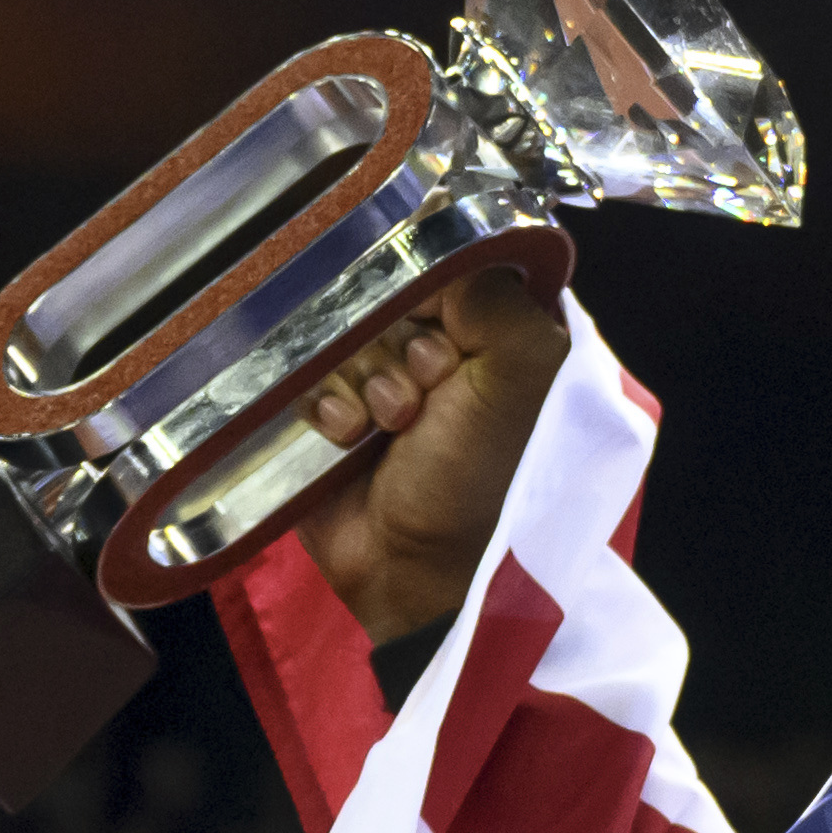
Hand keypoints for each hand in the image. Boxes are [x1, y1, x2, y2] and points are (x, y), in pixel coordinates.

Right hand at [282, 268, 572, 646]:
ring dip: (365, 379)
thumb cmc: (480, 477)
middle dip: (402, 347)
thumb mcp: (521, 377)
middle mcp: (449, 352)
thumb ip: (497, 299)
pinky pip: (311, 372)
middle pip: (392, 297)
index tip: (447, 337)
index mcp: (504, 338)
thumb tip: (444, 260)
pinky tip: (345, 436)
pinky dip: (327, 402)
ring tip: (387, 427)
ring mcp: (388, 382)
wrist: (415, 572)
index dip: (441, 295)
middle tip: (421, 400)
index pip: (455, 267)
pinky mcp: (335, 413)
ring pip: (349, 332)